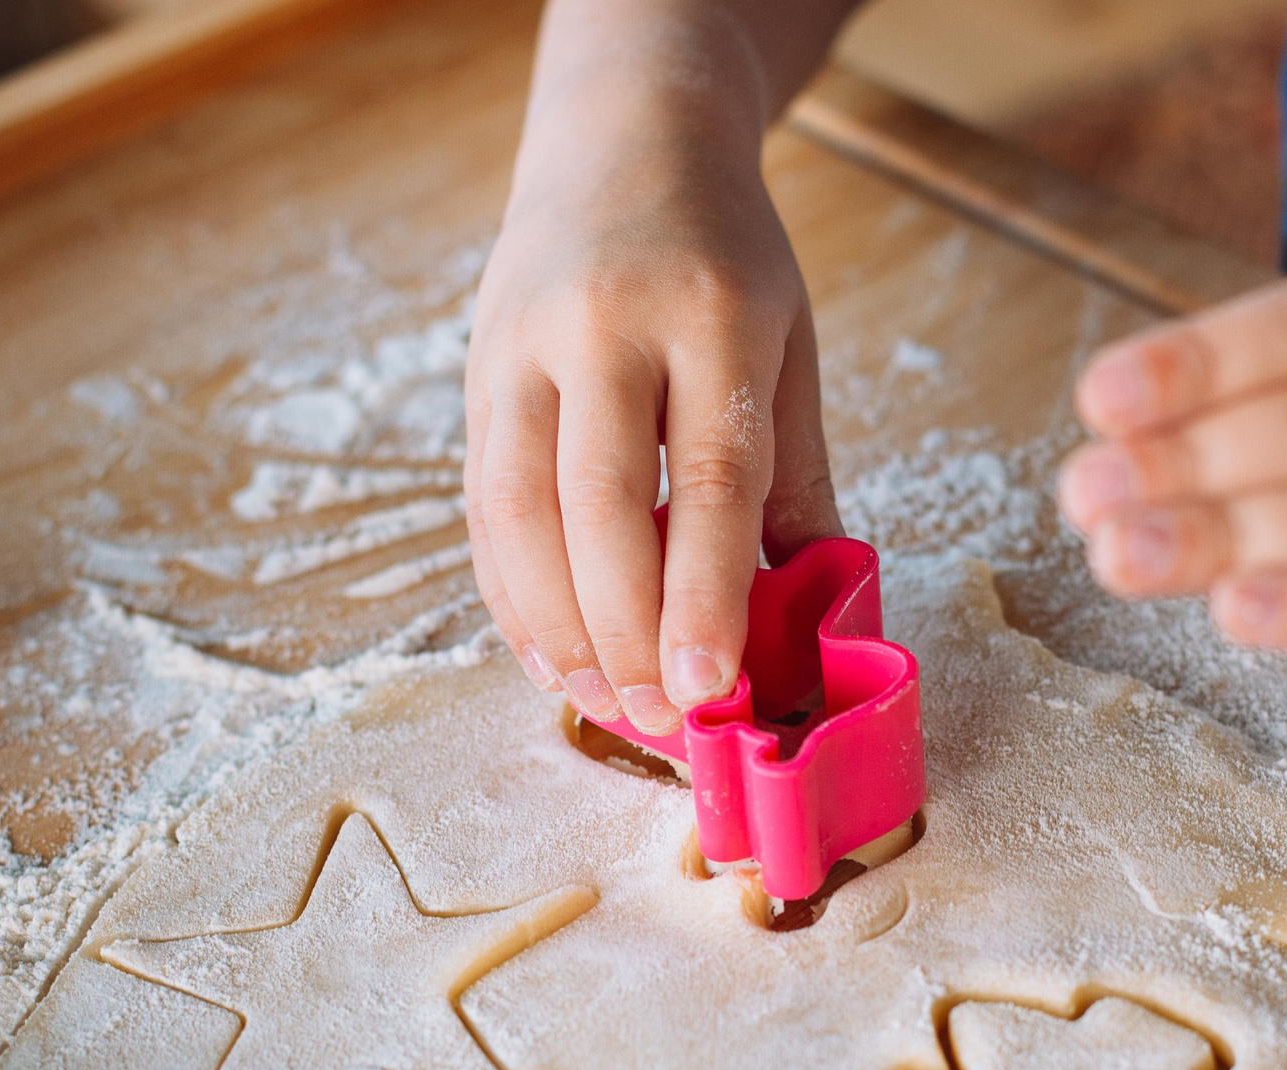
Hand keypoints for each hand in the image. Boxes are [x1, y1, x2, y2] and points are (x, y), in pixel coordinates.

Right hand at [465, 104, 837, 734]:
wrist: (624, 138)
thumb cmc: (725, 256)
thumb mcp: (789, 342)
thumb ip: (796, 476)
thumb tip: (811, 614)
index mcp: (711, 311)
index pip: (708, 472)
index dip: (706, 591)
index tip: (711, 684)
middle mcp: (604, 323)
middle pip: (600, 503)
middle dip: (627, 627)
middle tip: (660, 713)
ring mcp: (523, 346)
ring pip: (521, 512)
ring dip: (559, 626)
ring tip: (604, 699)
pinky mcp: (476, 374)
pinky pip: (483, 505)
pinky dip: (511, 593)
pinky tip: (548, 652)